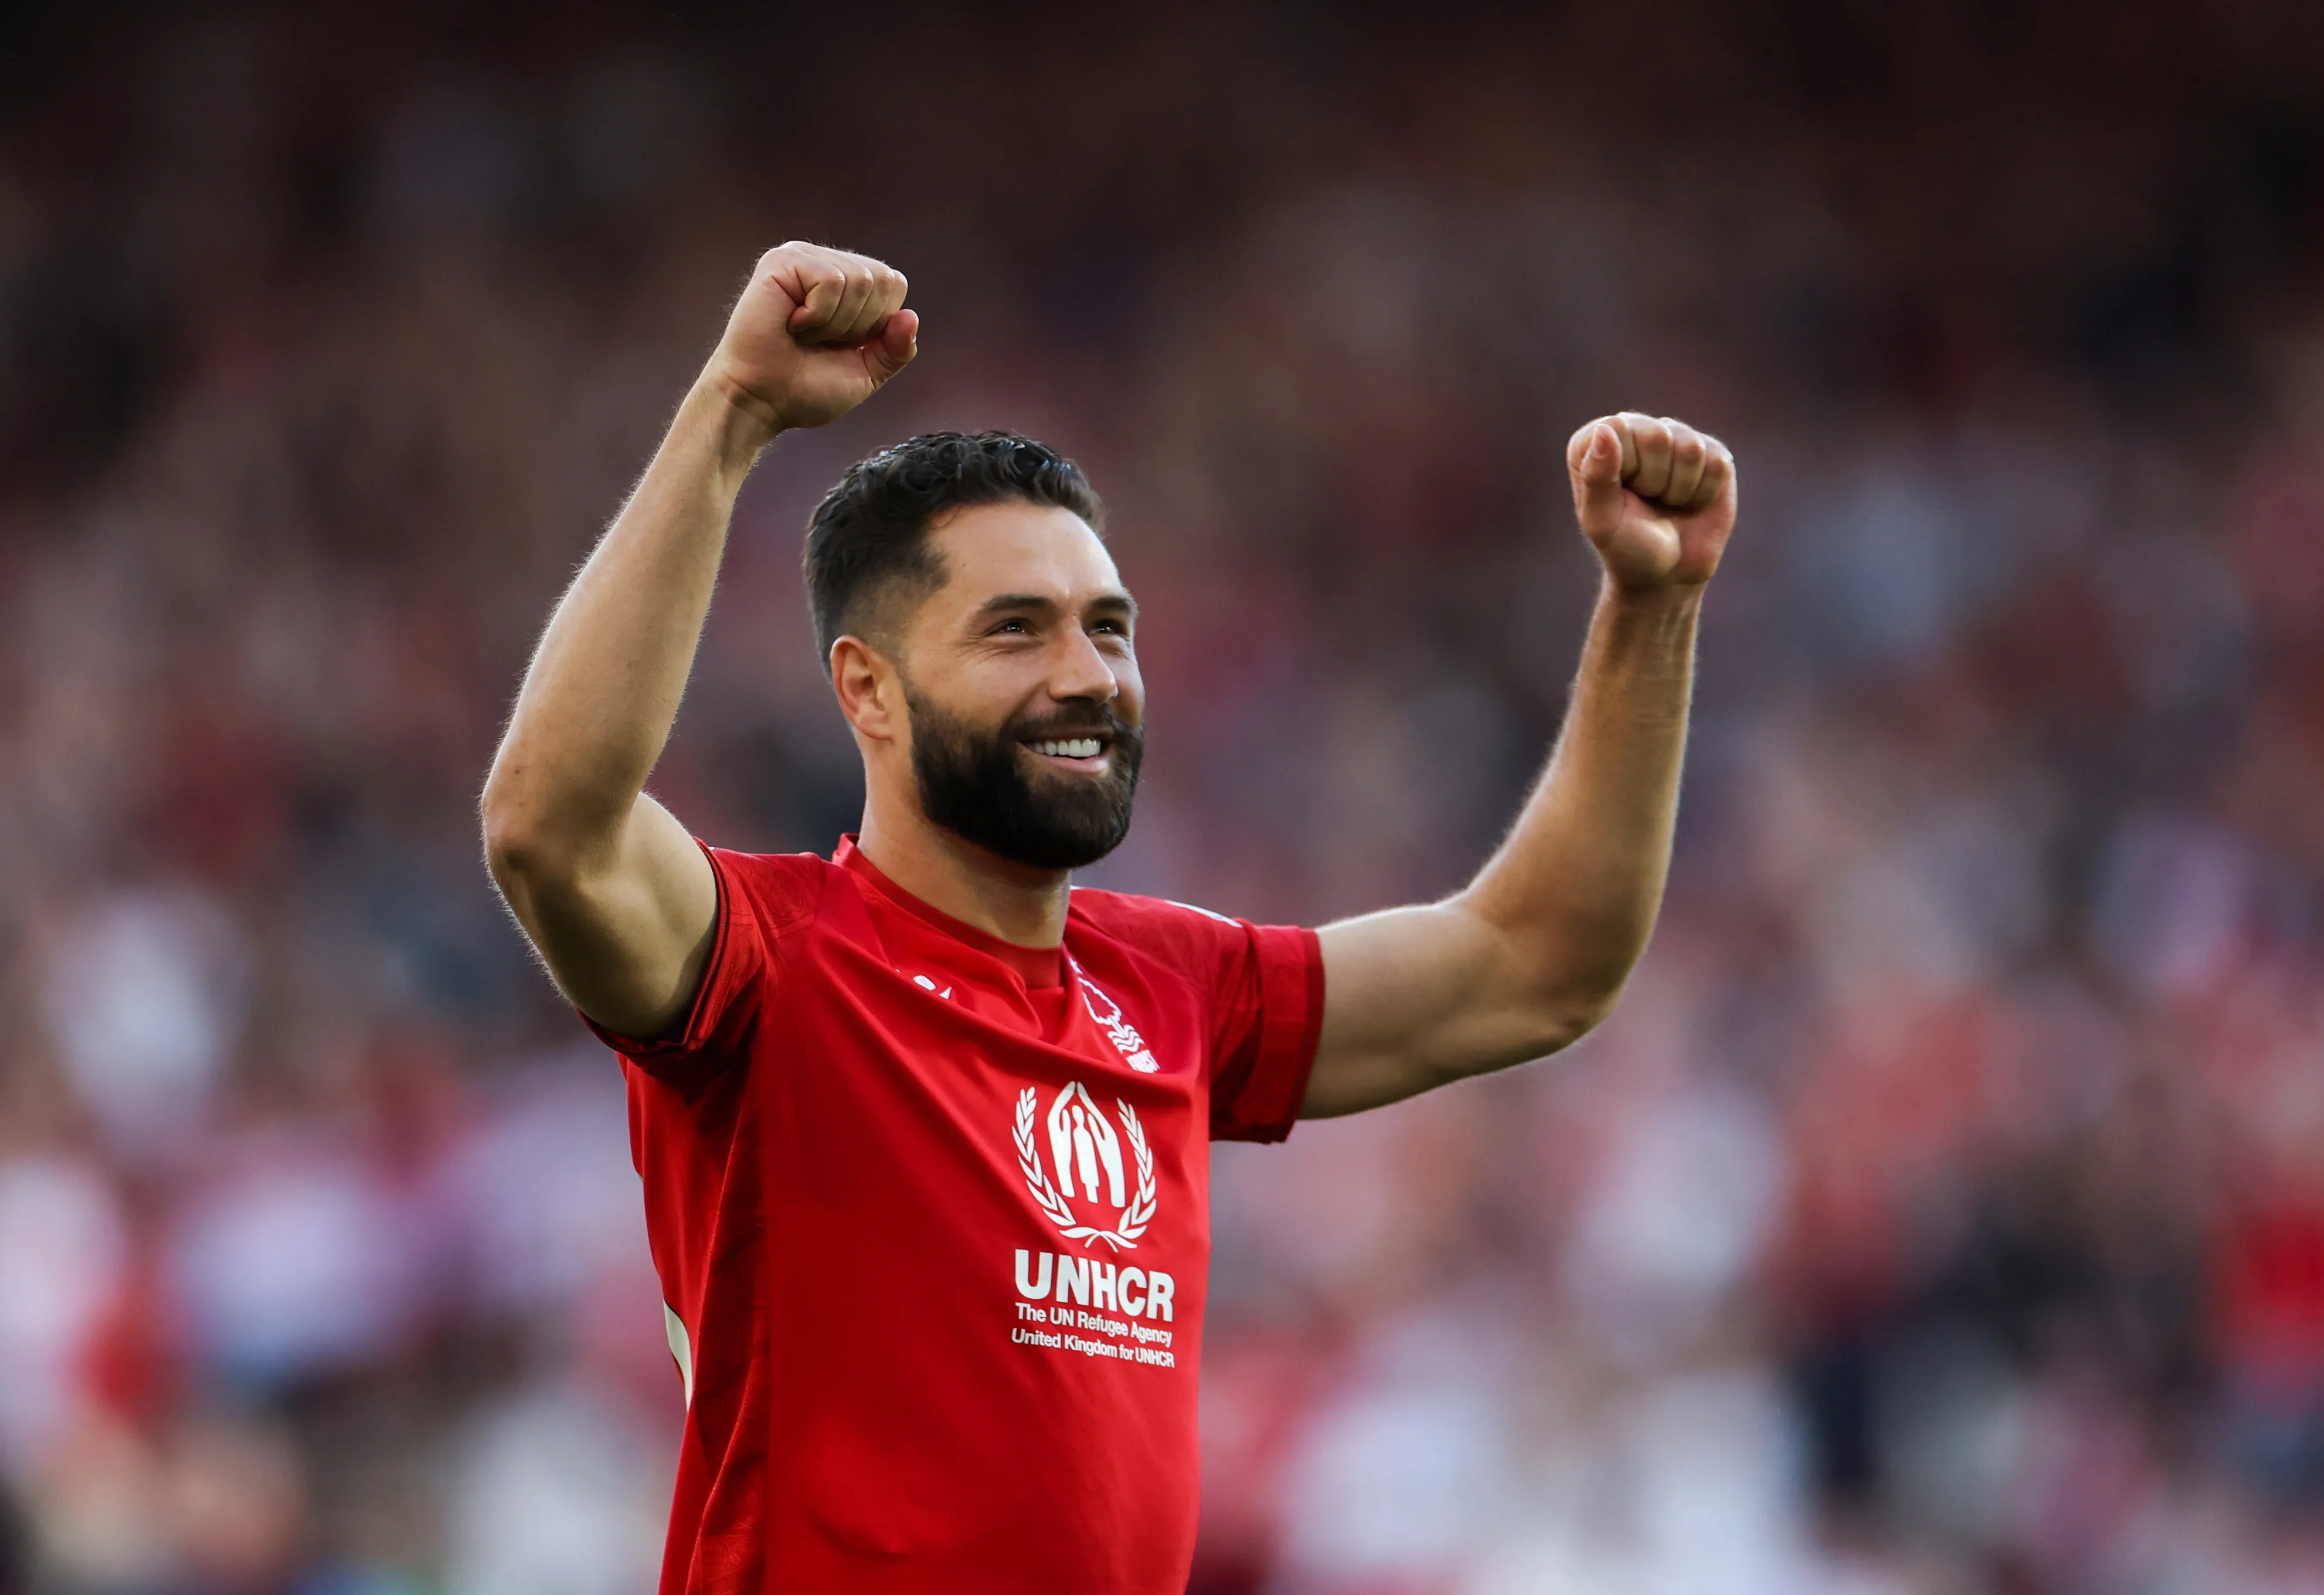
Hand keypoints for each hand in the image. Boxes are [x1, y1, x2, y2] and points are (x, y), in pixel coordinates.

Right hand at [704, 242, 917, 438]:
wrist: (760, 401)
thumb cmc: (804, 388)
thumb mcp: (865, 373)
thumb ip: (895, 349)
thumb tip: (911, 316)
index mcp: (848, 283)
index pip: (895, 285)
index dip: (878, 325)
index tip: (842, 345)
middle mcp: (827, 263)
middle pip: (884, 280)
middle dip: (860, 325)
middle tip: (820, 340)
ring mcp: (804, 258)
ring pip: (860, 280)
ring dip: (835, 324)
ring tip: (802, 333)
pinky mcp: (782, 260)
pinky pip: (831, 282)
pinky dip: (817, 316)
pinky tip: (790, 323)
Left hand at [1566, 413, 1735, 594]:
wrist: (1667, 574)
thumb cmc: (1626, 548)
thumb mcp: (1602, 521)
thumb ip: (1597, 476)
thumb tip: (1607, 428)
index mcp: (1596, 441)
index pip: (1618, 429)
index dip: (1628, 469)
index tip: (1623, 496)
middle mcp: (1635, 429)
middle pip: (1658, 436)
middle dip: (1656, 481)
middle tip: (1648, 502)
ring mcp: (1675, 436)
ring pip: (1691, 449)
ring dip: (1681, 489)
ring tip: (1668, 502)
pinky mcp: (1711, 452)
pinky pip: (1717, 464)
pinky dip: (1705, 492)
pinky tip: (1691, 501)